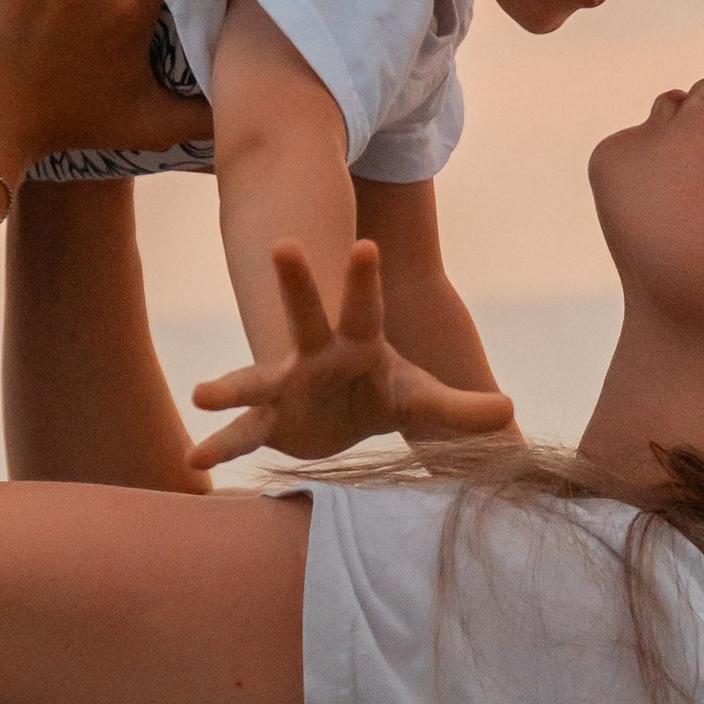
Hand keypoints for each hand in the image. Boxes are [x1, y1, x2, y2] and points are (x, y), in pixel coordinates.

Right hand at [189, 240, 516, 465]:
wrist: (337, 414)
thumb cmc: (379, 392)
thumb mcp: (423, 399)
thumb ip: (461, 408)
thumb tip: (509, 411)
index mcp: (358, 344)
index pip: (365, 307)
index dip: (363, 278)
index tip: (366, 244)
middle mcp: (316, 356)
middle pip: (306, 317)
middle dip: (296, 285)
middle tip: (282, 244)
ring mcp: (287, 387)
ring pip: (256, 380)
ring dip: (231, 386)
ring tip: (202, 395)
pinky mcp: (271, 422)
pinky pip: (244, 435)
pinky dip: (221, 448)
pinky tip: (194, 460)